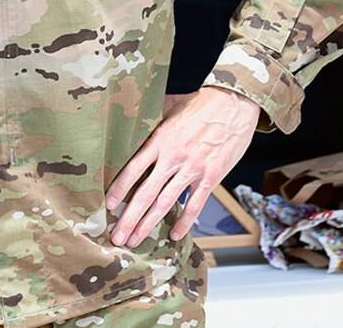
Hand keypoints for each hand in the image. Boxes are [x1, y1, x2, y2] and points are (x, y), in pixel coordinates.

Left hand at [105, 86, 259, 246]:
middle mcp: (173, 157)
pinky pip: (195, 205)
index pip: (133, 168)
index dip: (119, 189)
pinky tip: (174, 235)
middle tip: (116, 237)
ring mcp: (193, 169)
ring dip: (149, 224)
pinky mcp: (211, 177)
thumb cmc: (203, 102)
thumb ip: (153, 116)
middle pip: (146, 193)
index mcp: (161, 140)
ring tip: (135, 240)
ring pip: (166, 203)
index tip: (108, 205)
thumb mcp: (171, 104)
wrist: (235, 103)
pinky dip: (184, 222)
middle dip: (129, 218)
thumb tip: (136, 114)